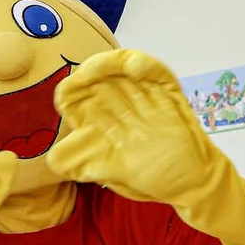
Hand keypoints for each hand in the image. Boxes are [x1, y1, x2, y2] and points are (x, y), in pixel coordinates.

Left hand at [48, 49, 219, 204]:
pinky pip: (155, 71)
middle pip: (96, 77)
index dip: (69, 93)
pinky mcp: (166, 91)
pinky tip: (135, 68)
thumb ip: (88, 166)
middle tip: (82, 78)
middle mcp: (118, 103)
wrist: (189, 181)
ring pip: (121, 67)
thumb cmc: (150, 178)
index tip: (66, 96)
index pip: (76, 97)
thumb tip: (55, 161)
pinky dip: (144, 65)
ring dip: (108, 63)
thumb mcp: (114, 175)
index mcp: (99, 120)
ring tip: (98, 68)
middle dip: (88, 74)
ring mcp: (142, 95)